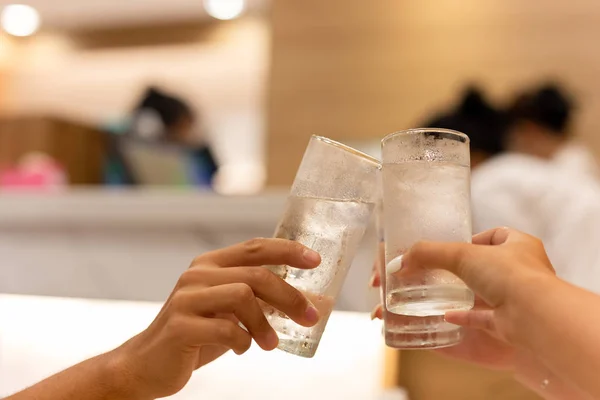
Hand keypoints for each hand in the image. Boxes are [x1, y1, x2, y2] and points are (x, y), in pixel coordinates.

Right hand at [110, 238, 320, 399]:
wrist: (147, 364)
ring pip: (243, 296)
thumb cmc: (195, 335)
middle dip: (290, 296)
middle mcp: (198, 274)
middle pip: (256, 274)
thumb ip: (260, 301)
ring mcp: (186, 298)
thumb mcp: (230, 312)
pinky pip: (227, 329)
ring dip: (265, 324)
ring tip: (270, 344)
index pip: (255, 247)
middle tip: (310, 317)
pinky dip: (243, 342)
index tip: (314, 260)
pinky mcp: (180, 324)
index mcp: (210, 265)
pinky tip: (242, 349)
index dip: (287, 250)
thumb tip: (309, 302)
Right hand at [403, 227, 554, 343]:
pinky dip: (464, 317)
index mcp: (519, 245)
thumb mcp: (462, 254)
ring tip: (437, 294)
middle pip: (487, 266)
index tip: (450, 247)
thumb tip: (397, 262)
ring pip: (485, 293)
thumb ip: (428, 253)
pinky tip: (446, 316)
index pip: (494, 236)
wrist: (535, 317)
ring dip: (462, 294)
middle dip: (463, 269)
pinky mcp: (510, 323)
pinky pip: (483, 318)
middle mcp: (522, 271)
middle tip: (438, 271)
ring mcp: (517, 298)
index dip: (471, 240)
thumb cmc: (509, 275)